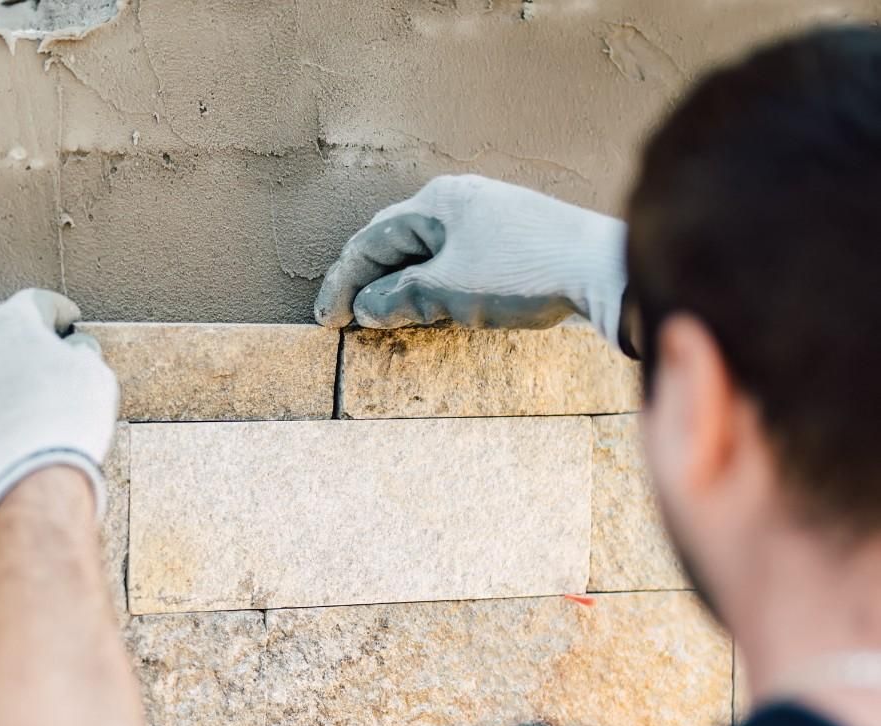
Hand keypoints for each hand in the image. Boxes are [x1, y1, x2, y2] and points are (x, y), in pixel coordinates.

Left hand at [0, 288, 118, 538]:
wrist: (28, 478)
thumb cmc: (66, 419)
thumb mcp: (92, 374)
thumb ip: (81, 351)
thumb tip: (75, 347)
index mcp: (10, 321)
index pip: (38, 303)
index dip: (60, 312)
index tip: (72, 321)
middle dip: (23, 341)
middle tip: (48, 357)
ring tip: (22, 393)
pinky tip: (2, 422)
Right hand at [314, 175, 630, 351]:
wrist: (606, 268)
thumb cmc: (523, 272)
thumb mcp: (448, 290)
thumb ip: (400, 296)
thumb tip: (367, 307)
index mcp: (437, 202)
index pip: (371, 240)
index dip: (342, 282)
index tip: (326, 319)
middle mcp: (460, 199)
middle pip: (396, 240)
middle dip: (367, 279)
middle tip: (346, 316)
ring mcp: (490, 216)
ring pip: (427, 250)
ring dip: (400, 283)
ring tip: (384, 316)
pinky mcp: (515, 237)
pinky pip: (456, 258)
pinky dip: (433, 282)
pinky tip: (435, 305)